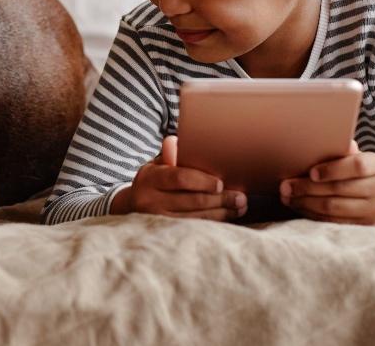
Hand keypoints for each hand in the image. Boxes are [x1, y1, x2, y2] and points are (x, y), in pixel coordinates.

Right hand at [110, 135, 247, 220]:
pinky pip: (194, 228)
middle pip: (192, 200)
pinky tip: (227, 217)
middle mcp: (149, 200)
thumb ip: (170, 155)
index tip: (221, 184)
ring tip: (239, 207)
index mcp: (149, 178)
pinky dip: (213, 223)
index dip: (202, 181)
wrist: (133, 205)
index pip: (179, 178)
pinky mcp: (165, 233)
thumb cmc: (154, 180)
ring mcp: (156, 220)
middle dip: (220, 199)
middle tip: (241, 197)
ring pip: (196, 218)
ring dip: (222, 213)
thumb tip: (177, 141)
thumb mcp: (157, 165)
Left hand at [279, 141, 374, 224]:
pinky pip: (332, 221)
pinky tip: (298, 206)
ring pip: (333, 208)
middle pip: (339, 189)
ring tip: (287, 197)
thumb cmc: (358, 171)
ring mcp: (373, 210)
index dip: (332, 169)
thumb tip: (321, 140)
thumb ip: (340, 151)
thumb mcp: (354, 157)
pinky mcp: (363, 226)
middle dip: (307, 188)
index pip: (356, 166)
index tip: (311, 172)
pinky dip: (312, 214)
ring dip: (305, 202)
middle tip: (285, 186)